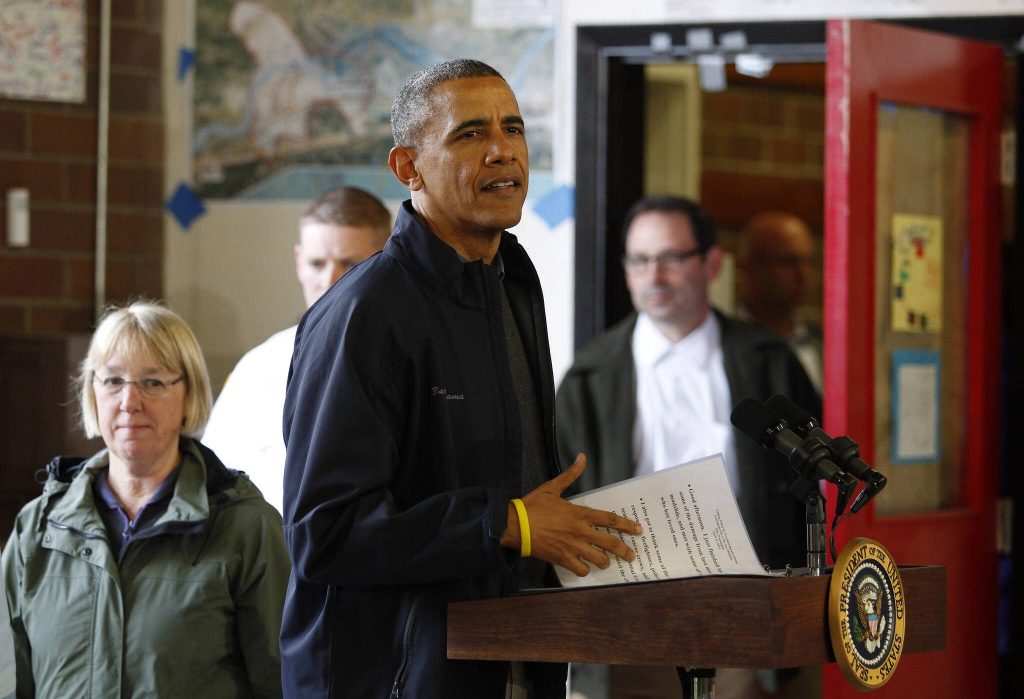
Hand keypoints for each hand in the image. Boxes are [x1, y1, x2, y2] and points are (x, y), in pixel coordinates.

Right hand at [501, 454, 641, 576]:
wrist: (514, 525)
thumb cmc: (533, 506)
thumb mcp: (552, 487)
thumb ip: (570, 474)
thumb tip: (582, 457)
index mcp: (580, 513)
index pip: (610, 519)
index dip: (627, 525)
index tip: (638, 530)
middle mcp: (580, 531)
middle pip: (611, 543)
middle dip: (624, 550)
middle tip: (632, 556)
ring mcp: (573, 547)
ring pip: (599, 559)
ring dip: (605, 562)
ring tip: (606, 562)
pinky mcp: (562, 559)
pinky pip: (581, 570)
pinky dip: (584, 570)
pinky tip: (584, 567)